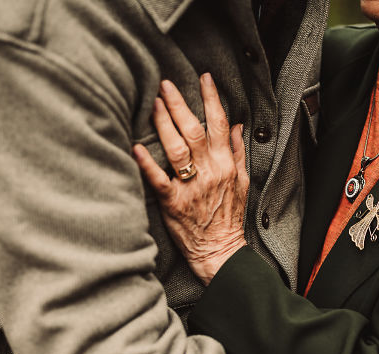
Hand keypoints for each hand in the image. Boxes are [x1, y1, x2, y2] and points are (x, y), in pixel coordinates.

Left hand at [133, 74, 248, 284]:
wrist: (221, 252)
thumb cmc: (229, 218)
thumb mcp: (243, 183)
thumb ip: (238, 152)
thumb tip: (238, 126)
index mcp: (226, 165)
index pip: (220, 124)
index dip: (211, 99)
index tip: (203, 77)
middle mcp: (210, 172)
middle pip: (195, 130)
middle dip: (180, 105)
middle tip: (165, 84)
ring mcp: (191, 188)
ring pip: (177, 149)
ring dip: (164, 124)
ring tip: (153, 104)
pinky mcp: (173, 204)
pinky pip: (159, 180)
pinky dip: (147, 164)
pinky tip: (136, 147)